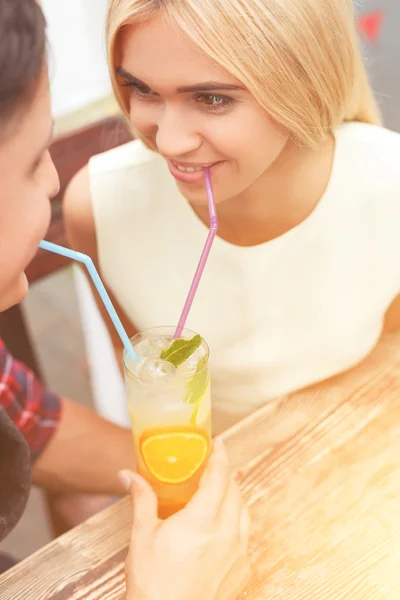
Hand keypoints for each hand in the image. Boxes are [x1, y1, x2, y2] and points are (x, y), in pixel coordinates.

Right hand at [120, 438, 250, 599]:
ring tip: (218, 493)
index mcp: (203, 520)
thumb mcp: (143, 535)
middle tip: (212, 467)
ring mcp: (238, 553)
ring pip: (244, 511)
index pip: (220, 476)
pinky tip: (222, 526)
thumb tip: (128, 476)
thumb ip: (142, 499)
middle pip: (235, 490)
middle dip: (225, 474)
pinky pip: (246, 535)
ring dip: (233, 496)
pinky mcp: (242, 570)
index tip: (218, 443)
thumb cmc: (152, 583)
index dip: (220, 455)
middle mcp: (227, 533)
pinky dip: (238, 521)